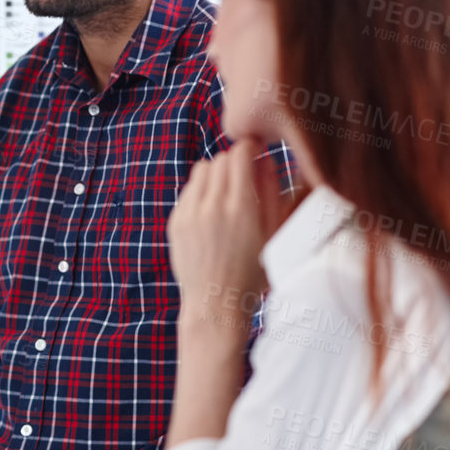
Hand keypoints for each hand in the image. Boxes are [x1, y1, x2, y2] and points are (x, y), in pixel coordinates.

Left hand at [168, 137, 271, 335]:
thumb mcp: (274, 234)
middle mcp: (212, 207)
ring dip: (217, 173)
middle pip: (221, 158)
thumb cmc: (253, 273)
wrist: (216, 303)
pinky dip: (202, 191)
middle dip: (236, 161)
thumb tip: (267, 160)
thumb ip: (272, 193)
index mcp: (241, 208)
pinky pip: (189, 190)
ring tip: (229, 191)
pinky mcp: (176, 222)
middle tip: (246, 174)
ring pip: (202, 169)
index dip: (252, 146)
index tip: (258, 150)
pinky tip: (213, 209)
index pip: (240, 154)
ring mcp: (189, 214)